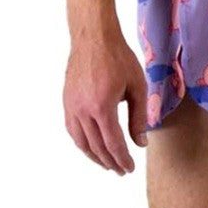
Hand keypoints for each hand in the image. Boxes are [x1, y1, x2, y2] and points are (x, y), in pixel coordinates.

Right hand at [63, 29, 146, 173]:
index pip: (113, 144)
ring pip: (81, 142)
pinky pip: (72, 130)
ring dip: (94, 157)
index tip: (130, 168)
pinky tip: (91, 147)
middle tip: (122, 170)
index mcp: (102, 107)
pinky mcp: (67, 101)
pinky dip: (82, 143)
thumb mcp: (137, 87)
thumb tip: (140, 143)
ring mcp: (71, 106)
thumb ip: (138, 118)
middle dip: (110, 162)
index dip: (122, 159)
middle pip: (96, 147)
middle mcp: (82, 110)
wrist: (93, 37)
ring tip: (107, 164)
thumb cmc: (118, 58)